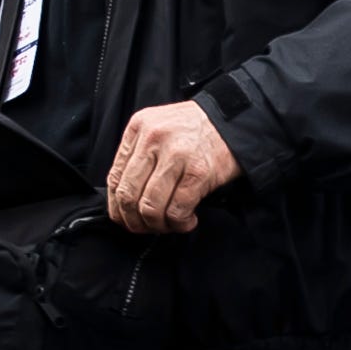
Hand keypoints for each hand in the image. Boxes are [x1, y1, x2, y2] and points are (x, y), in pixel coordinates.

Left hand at [107, 100, 239, 231]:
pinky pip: (177, 210)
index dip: (117, 207)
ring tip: (169, 224)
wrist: (235, 121)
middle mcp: (154, 138)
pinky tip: (188, 220)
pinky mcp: (198, 172)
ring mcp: (176, 155)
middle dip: (135, 222)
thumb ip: (139, 155)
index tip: (126, 219)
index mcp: (139, 127)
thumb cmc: (197, 129)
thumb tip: (124, 198)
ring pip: (150, 207)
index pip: (114, 177)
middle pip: (128, 196)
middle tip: (146, 228)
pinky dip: (180, 223)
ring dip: (158, 225)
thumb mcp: (160, 128)